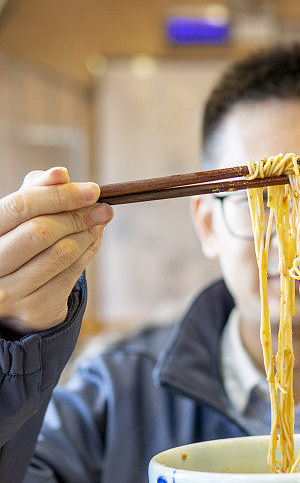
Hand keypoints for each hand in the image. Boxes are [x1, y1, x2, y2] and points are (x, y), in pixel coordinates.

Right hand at [0, 167, 112, 334]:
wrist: (12, 294)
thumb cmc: (17, 243)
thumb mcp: (20, 216)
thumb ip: (37, 191)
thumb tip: (61, 174)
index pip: (21, 207)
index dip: (59, 195)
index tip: (93, 190)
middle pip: (42, 232)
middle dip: (79, 216)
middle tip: (104, 208)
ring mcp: (11, 291)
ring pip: (61, 254)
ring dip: (87, 235)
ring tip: (99, 223)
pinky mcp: (35, 308)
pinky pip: (71, 275)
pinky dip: (87, 253)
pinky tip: (92, 241)